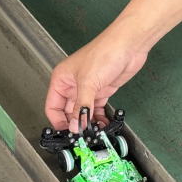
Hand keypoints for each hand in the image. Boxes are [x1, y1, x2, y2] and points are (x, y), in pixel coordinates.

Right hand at [45, 16, 148, 131]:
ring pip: (82, 112)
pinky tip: (101, 124)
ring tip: (92, 132)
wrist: (129, 45)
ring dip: (87, 123)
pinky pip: (95, 110)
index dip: (58, 121)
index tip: (67, 133)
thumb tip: (74, 125)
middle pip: (67, 112)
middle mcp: (72, 85)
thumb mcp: (88, 83)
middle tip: (81, 136)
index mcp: (61, 80)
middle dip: (74, 124)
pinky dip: (98, 118)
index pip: (52, 107)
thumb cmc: (104, 52)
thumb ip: (80, 107)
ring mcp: (87, 89)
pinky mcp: (101, 92)